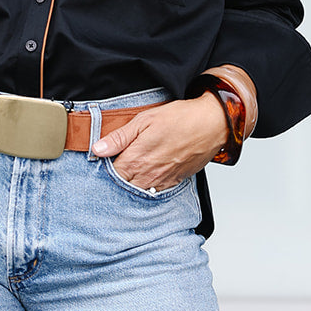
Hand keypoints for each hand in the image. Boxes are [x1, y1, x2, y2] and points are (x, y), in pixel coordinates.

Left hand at [92, 92, 228, 191]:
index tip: (103, 161)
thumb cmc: (180, 119)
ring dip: (131, 185)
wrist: (212, 124)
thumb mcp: (144, 120)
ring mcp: (162, 181)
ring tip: (130, 172)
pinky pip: (155, 192)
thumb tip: (98, 149)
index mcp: (136, 159)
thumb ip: (119, 137)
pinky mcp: (174, 182)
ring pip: (138, 192)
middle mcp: (148, 175)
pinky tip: (147, 176)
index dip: (104, 169)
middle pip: (122, 186)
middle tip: (116, 166)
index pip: (110, 174)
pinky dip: (147, 187)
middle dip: (116, 179)